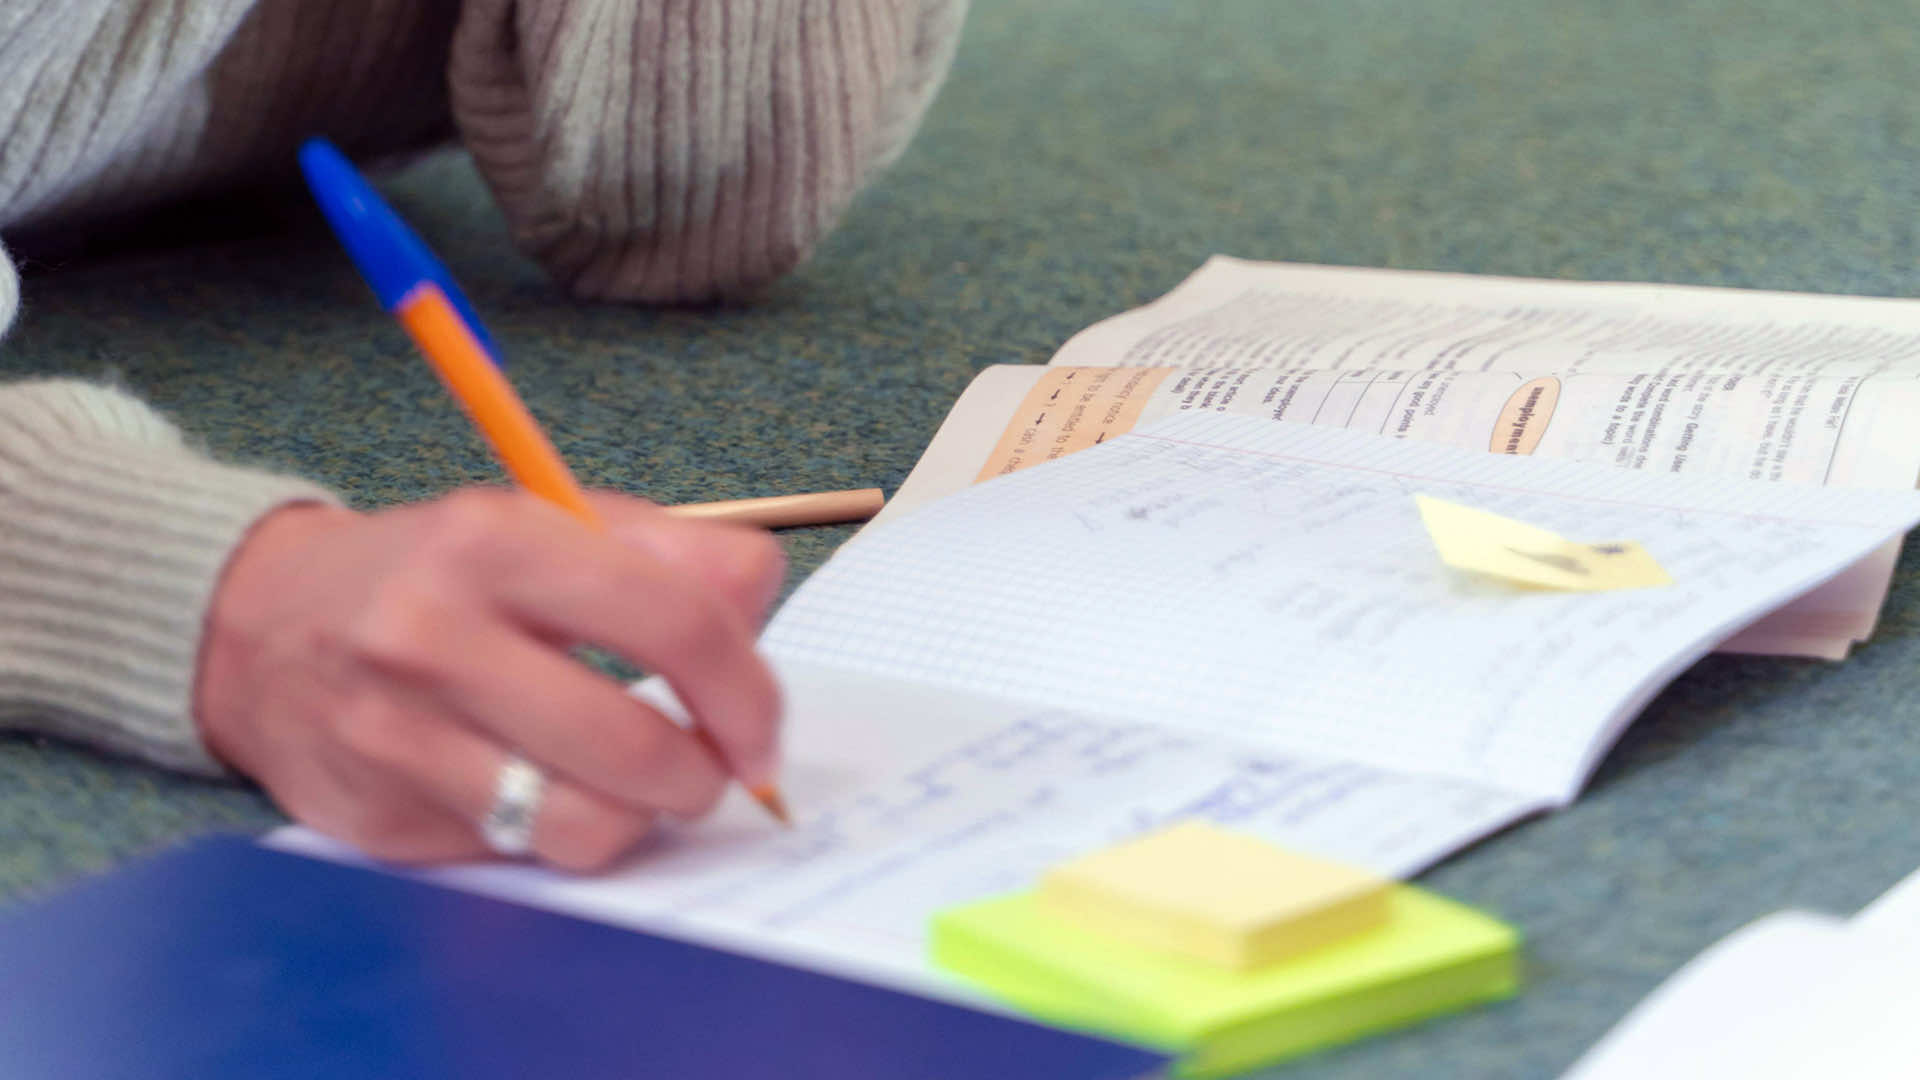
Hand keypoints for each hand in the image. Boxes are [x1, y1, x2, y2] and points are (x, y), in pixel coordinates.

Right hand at [194, 488, 784, 870]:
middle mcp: (433, 636)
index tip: (760, 731)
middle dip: (703, 776)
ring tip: (633, 785)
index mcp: (497, 541)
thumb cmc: (442, 575)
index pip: (677, 623)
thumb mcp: (552, 522)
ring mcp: (397, 737)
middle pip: (637, 748)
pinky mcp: (380, 818)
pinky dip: (560, 835)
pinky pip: (519, 858)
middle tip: (708, 770)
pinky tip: (546, 791)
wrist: (262, 626)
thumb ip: (674, 551)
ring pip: (582, 826)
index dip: (747, 693)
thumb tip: (756, 599)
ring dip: (638, 819)